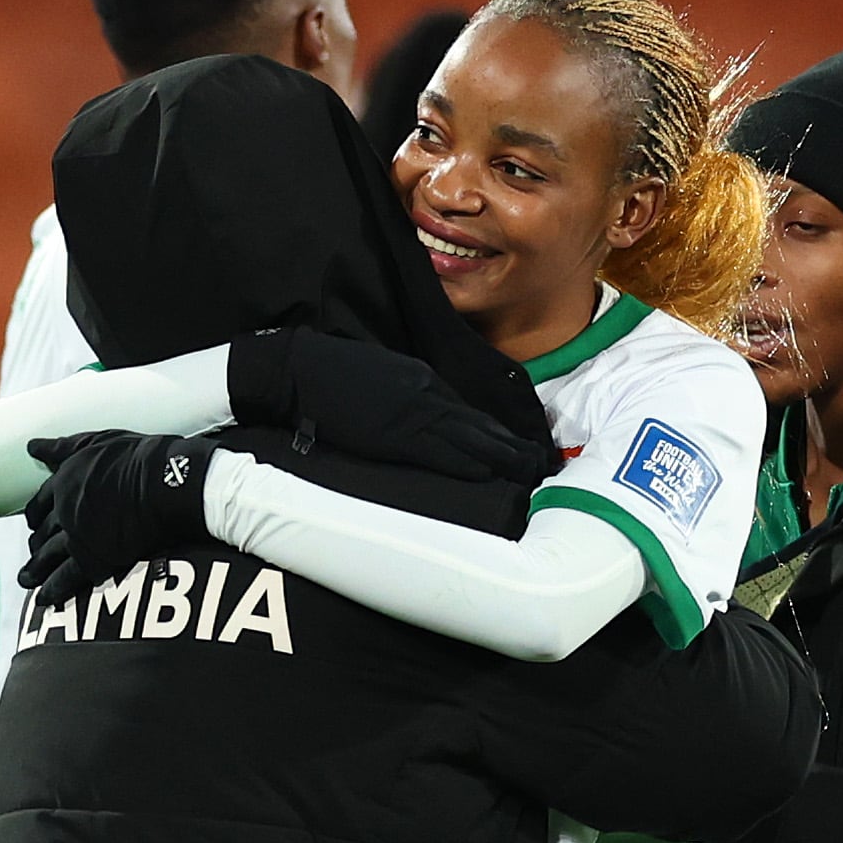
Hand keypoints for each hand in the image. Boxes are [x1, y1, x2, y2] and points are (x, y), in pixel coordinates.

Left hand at [19, 431, 215, 607]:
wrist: (163, 483)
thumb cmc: (137, 458)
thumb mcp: (95, 442)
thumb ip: (61, 448)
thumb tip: (32, 446)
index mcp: (64, 481)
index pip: (41, 502)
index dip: (36, 514)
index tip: (34, 522)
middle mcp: (64, 510)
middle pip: (42, 531)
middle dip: (35, 544)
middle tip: (33, 554)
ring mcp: (76, 535)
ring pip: (48, 556)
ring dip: (35, 570)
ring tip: (26, 580)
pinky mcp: (93, 557)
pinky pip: (67, 578)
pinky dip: (53, 590)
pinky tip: (44, 600)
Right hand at [230, 328, 555, 486]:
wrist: (301, 370)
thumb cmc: (331, 374)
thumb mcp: (381, 377)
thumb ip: (407, 395)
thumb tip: (424, 419)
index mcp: (422, 380)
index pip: (468, 411)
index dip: (496, 432)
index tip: (518, 446)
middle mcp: (427, 394)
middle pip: (481, 423)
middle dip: (513, 445)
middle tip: (541, 462)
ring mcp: (413, 413)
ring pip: (471, 437)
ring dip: (503, 455)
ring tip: (530, 470)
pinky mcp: (395, 433)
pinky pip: (440, 450)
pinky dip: (467, 461)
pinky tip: (487, 472)